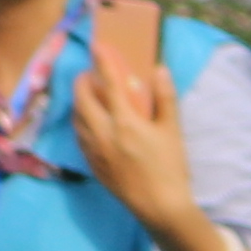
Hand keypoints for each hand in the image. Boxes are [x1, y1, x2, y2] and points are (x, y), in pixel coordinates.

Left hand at [63, 0, 210, 250]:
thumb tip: (159, 70)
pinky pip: (79, 133)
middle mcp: (104, 132)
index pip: (111, 83)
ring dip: (81, 99)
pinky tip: (91, 119)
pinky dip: (82, 119)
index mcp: (126, 122)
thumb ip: (165, 99)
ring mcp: (94, 148)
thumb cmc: (171, 168)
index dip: (104, 61)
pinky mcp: (91, 161)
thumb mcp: (173, 132)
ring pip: (77, 114)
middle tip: (92, 72)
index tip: (100, 45)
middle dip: (85, 80)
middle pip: (83, 96)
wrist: (159, 206)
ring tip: (90, 93)